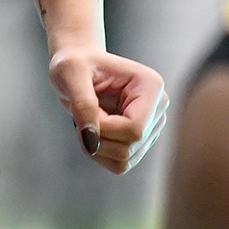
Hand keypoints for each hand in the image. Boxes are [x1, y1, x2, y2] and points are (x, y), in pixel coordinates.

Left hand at [47, 44, 169, 174]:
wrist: (76, 68)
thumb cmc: (74, 64)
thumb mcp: (70, 73)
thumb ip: (83, 105)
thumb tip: (92, 143)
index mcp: (150, 86)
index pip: (134, 129)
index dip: (104, 128)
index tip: (84, 109)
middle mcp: (158, 108)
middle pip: (130, 147)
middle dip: (98, 137)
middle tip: (81, 115)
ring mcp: (151, 126)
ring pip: (125, 160)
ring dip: (96, 147)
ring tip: (87, 121)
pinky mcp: (141, 141)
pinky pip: (120, 164)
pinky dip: (100, 154)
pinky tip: (92, 131)